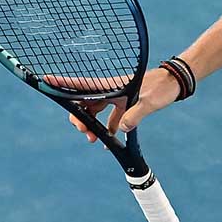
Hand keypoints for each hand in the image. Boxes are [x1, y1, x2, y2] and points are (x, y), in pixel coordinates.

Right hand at [45, 69, 181, 142]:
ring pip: (96, 112)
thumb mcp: (149, 102)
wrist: (176, 82)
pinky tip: (107, 141)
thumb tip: (121, 130)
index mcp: (111, 86)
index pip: (83, 85)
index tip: (46, 80)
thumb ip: (134, 115)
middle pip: (85, 103)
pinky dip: (107, 129)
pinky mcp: (126, 105)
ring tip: (93, 140)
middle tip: (84, 132)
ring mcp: (118, 97)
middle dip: (79, 117)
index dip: (63, 84)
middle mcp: (111, 90)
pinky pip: (110, 118)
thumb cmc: (162, 87)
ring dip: (91, 125)